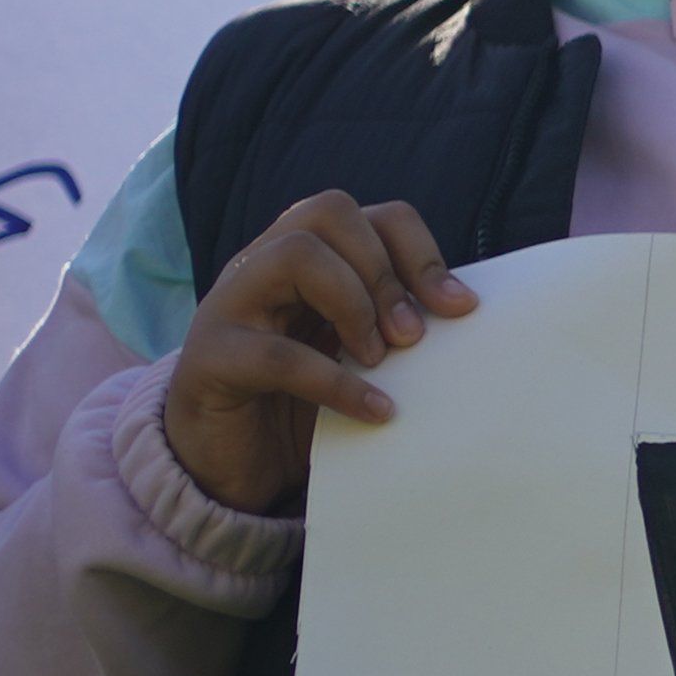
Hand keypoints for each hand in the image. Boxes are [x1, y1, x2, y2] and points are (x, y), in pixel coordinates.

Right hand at [157, 192, 471, 518]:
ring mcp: (230, 304)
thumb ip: (394, 324)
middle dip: (384, 271)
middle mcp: (262, 264)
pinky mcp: (209, 358)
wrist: (226, 464)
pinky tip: (376, 410)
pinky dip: (337, 382)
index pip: (372, 214)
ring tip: (378, 358)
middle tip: (410, 338)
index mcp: (305, 256)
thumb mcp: (355, 353)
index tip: (459, 308)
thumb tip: (466, 310)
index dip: (421, 252)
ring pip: (294, 254)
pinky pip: (277, 354)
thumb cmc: (301, 403)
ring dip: (353, 304)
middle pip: (329, 211)